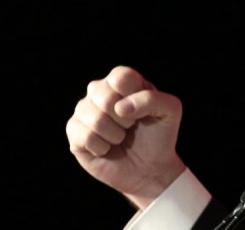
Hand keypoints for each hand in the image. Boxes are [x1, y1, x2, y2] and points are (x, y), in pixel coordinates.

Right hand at [66, 65, 185, 208]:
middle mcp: (99, 90)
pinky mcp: (74, 132)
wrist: (150, 168)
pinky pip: (84, 136)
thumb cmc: (159, 134)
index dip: (133, 97)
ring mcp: (84, 110)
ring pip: (95, 119)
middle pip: (104, 97)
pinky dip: (101, 148)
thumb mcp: (170, 111)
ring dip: (114, 135)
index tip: (142, 111)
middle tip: (130, 126)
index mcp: (122, 80)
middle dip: (124, 120)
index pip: (120, 77)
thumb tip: (120, 107)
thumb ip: (151, 99)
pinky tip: (106, 148)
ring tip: (119, 138)